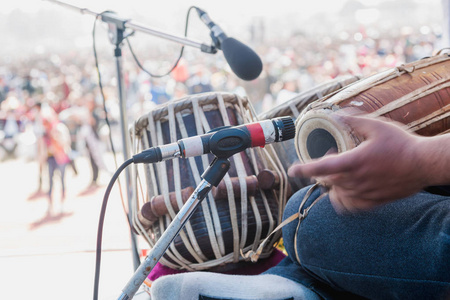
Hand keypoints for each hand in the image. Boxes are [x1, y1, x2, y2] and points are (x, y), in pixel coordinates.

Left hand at [289, 114, 426, 212]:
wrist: (424, 164)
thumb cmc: (401, 144)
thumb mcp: (376, 126)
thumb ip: (352, 121)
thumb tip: (335, 116)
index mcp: (353, 162)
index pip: (320, 168)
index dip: (303, 169)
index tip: (292, 170)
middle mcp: (355, 181)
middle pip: (326, 180)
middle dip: (323, 168)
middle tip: (334, 156)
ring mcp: (363, 194)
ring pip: (335, 193)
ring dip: (332, 183)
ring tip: (342, 172)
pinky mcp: (372, 202)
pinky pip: (348, 207)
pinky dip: (341, 199)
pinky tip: (346, 189)